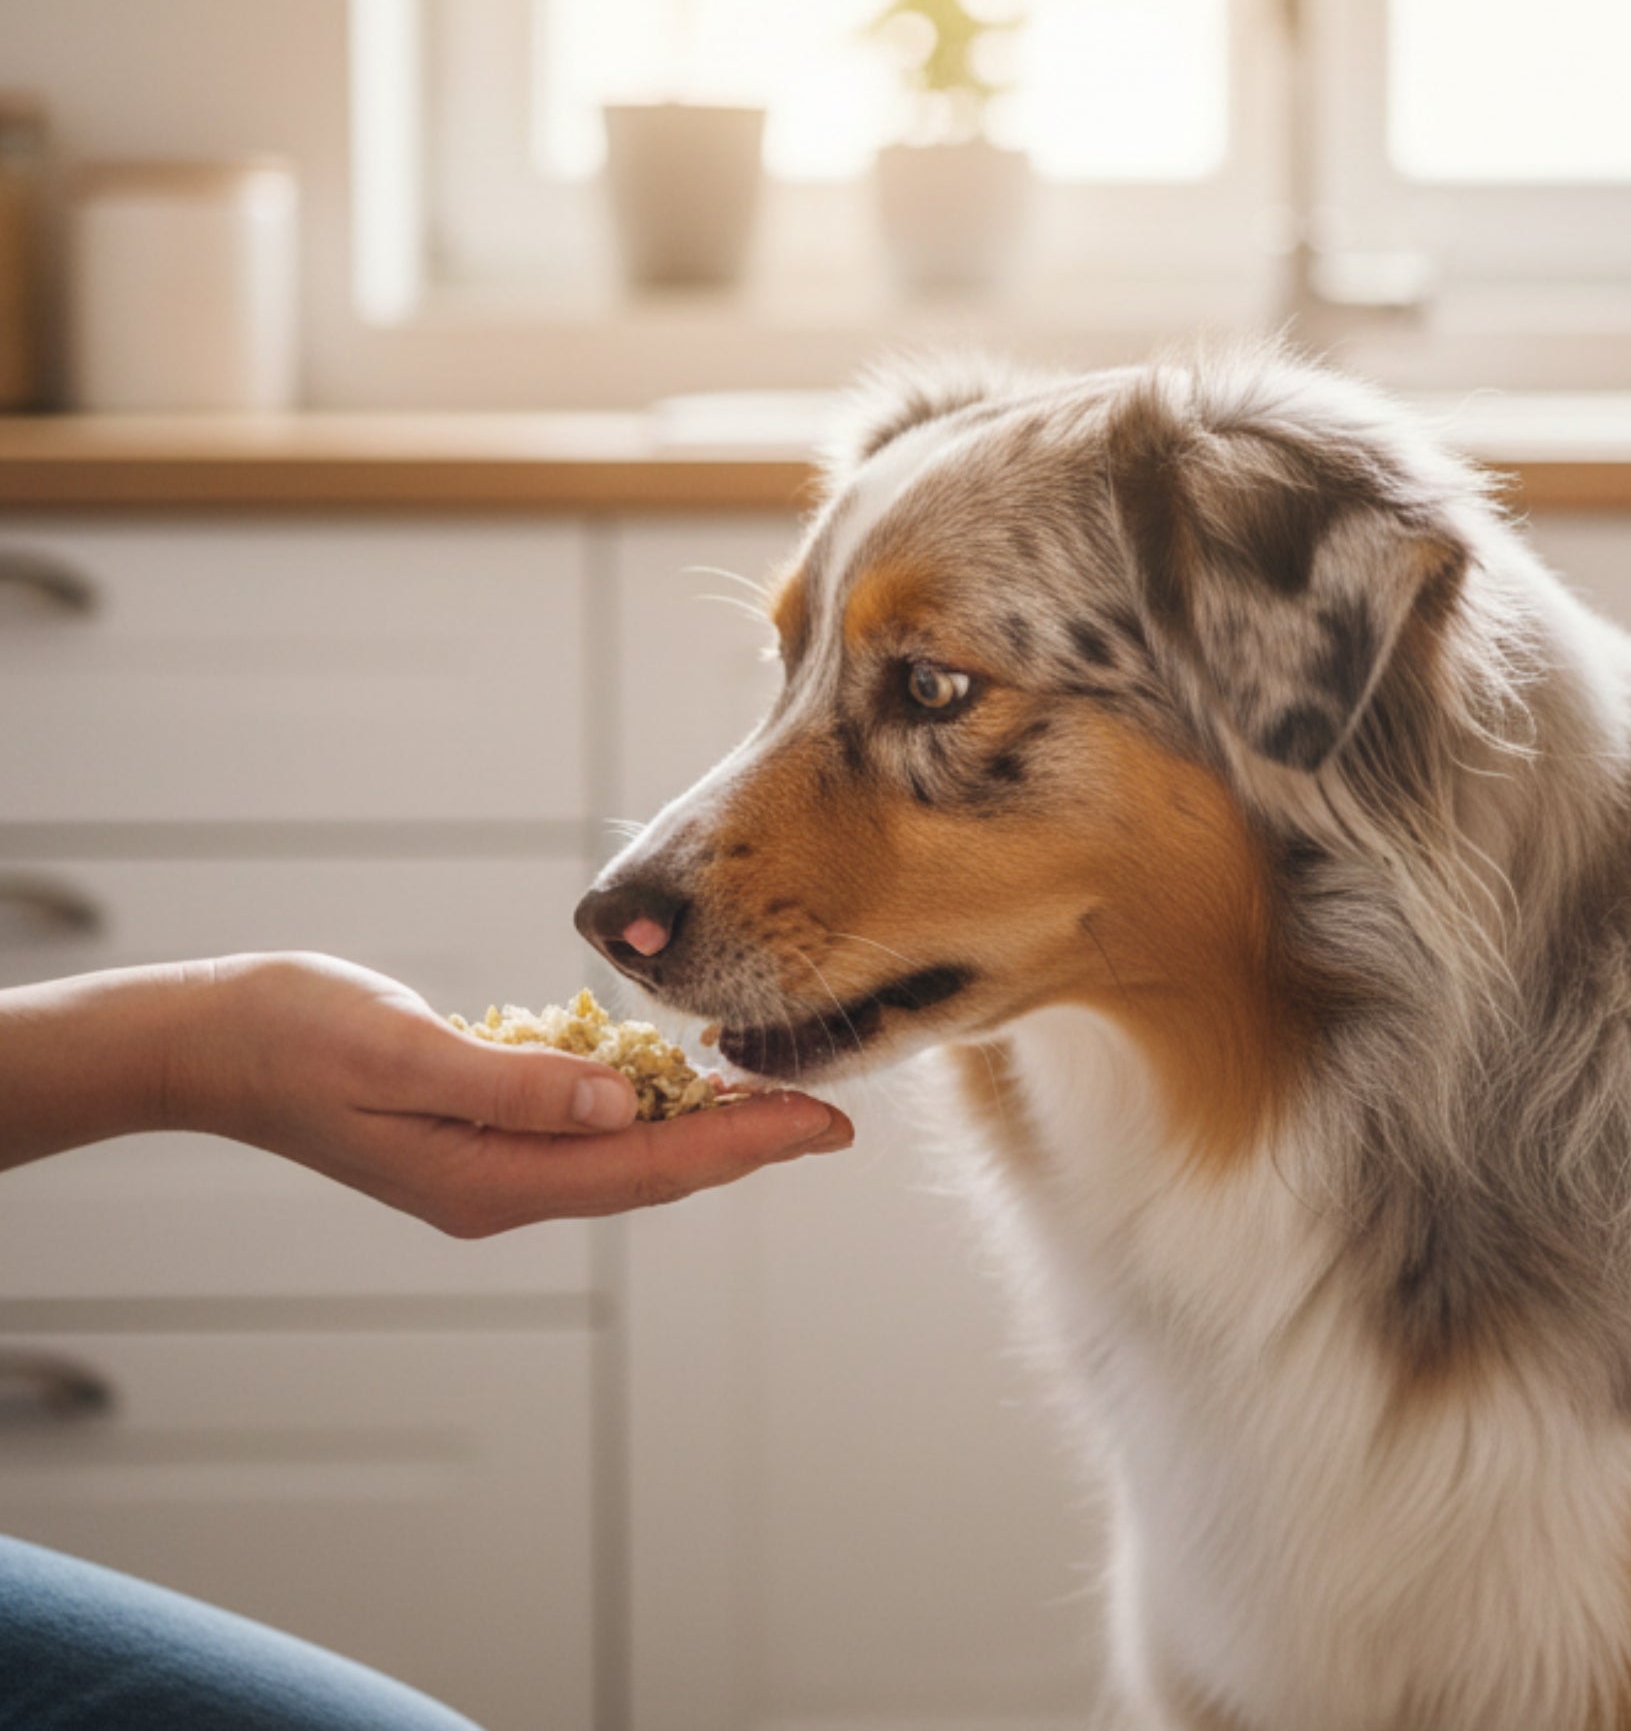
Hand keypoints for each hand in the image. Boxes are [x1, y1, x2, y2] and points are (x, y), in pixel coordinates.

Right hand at [16, 952, 849, 1234]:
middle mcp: (498, 1185)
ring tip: (775, 1095)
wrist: (210, 1044)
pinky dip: (640, 1105)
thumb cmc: (293, 1036)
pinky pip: (582, 1127)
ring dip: (700, 1125)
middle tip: (830, 1117)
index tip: (822, 1127)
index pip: (646, 1170)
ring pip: (624, 1154)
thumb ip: (515, 1083)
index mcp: (487, 1178)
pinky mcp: (477, 1129)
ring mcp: (487, 1162)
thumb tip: (622, 1107)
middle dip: (744, 1142)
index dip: (743, 1145)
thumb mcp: (401, 1050)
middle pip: (651, 1171)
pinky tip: (674, 1074)